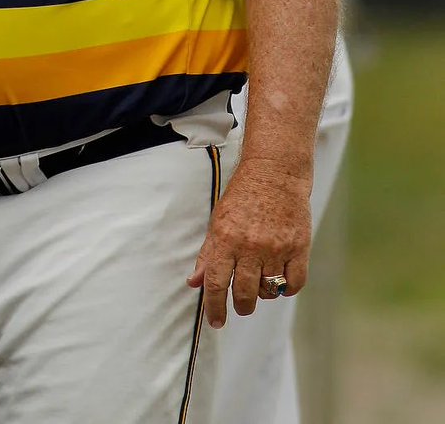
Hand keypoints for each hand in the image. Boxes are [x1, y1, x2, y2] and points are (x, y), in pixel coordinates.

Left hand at [186, 156, 311, 327]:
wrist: (274, 172)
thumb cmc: (243, 196)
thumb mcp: (218, 221)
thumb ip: (207, 254)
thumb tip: (194, 282)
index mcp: (226, 239)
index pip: (216, 283)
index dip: (214, 307)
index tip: (216, 321)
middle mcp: (250, 246)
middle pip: (244, 294)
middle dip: (241, 306)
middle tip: (241, 305)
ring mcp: (276, 247)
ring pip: (269, 291)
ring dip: (263, 295)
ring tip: (260, 285)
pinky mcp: (299, 247)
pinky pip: (294, 284)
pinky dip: (286, 289)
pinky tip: (280, 281)